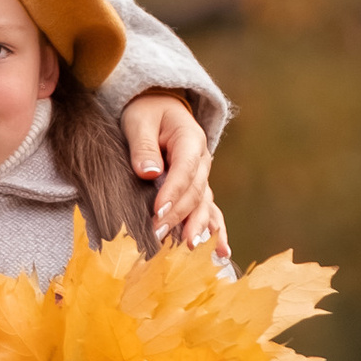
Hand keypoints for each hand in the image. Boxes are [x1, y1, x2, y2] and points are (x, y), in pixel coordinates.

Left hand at [122, 87, 218, 249]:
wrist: (158, 108)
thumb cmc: (146, 113)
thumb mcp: (139, 121)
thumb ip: (143, 145)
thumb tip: (148, 173)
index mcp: (191, 139)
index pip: (184, 170)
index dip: (173, 193)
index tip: (157, 213)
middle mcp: (202, 160)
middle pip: (195, 191)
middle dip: (178, 215)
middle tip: (158, 235)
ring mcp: (203, 176)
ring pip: (205, 204)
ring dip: (199, 227)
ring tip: (190, 247)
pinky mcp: (198, 188)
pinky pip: (210, 210)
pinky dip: (216, 231)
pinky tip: (221, 253)